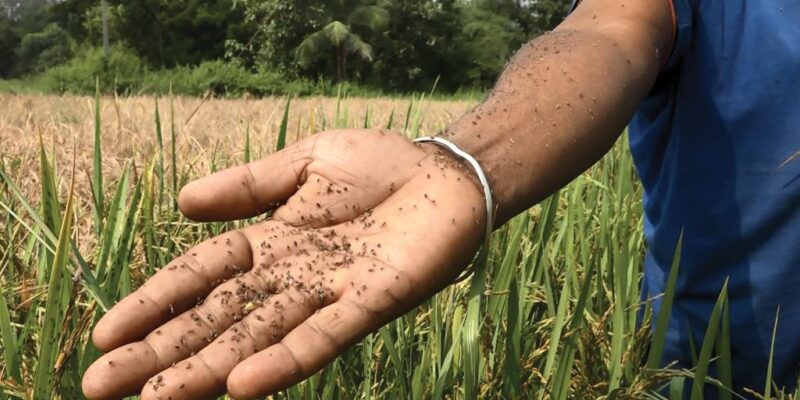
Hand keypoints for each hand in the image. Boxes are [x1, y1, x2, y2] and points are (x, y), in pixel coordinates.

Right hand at [81, 130, 485, 399]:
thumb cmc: (380, 165)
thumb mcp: (304, 162)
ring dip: (207, 369)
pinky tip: (243, 386)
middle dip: (160, 352)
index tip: (104, 335)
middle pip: (215, 318)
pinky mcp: (372, 302)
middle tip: (99, 389)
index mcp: (271, 242)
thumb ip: (248, 185)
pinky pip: (322, 337)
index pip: (199, 276)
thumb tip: (180, 204)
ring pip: (258, 337)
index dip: (153, 303)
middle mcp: (291, 277)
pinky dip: (284, 361)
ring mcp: (329, 293)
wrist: (448, 173)